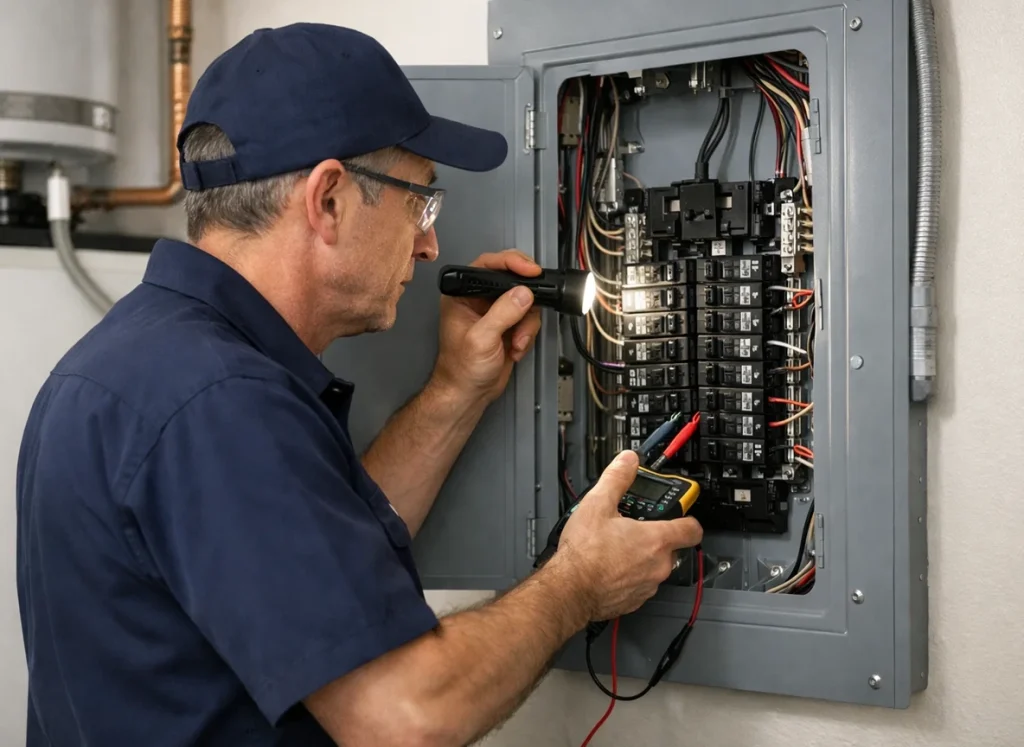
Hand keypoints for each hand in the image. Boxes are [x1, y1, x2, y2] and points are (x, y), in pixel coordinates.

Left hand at [432, 250, 542, 402]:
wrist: (468, 395)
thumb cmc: (461, 369)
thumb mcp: (481, 339)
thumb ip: (503, 313)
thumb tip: (523, 293)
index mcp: (462, 294)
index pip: (487, 265)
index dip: (511, 262)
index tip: (531, 270)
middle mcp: (478, 299)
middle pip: (511, 281)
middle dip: (524, 300)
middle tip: (532, 306)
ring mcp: (495, 313)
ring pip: (525, 302)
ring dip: (526, 324)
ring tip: (517, 343)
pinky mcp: (509, 326)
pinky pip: (528, 319)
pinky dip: (527, 335)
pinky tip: (515, 349)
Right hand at [554, 451, 702, 621]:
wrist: (570, 590)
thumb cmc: (584, 554)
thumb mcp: (598, 504)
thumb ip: (617, 478)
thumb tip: (627, 461)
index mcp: (656, 540)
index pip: (692, 528)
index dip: (687, 517)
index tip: (679, 512)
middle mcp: (658, 565)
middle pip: (671, 546)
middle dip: (655, 535)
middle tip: (633, 526)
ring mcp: (648, 585)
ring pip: (655, 566)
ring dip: (642, 556)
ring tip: (617, 546)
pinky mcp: (635, 601)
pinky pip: (641, 584)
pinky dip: (630, 574)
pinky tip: (610, 565)